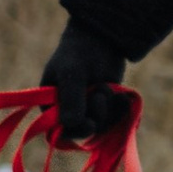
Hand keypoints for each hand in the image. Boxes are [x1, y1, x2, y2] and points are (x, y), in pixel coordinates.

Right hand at [41, 17, 128, 141]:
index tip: (90, 125)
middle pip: (84, 131)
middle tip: (100, 93)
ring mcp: (89, 112)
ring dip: (109, 109)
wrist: (102, 40)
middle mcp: (69, 113)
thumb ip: (71, 98)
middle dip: (96, 115)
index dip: (75, 132)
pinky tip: (122, 95)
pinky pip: (117, 120)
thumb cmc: (79, 53)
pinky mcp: (107, 108)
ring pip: (103, 126)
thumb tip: (70, 123)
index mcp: (50, 107)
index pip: (59, 131)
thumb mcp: (72, 73)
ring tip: (107, 86)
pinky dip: (120, 109)